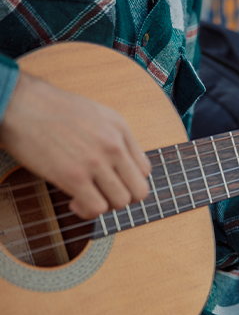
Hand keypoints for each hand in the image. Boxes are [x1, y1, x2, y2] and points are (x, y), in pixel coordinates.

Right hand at [0, 72, 150, 218]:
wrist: (17, 103)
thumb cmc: (49, 108)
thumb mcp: (95, 114)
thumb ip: (113, 137)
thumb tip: (121, 166)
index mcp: (121, 129)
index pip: (145, 170)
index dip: (129, 181)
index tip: (111, 181)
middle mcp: (113, 145)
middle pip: (139, 191)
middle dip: (122, 198)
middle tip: (101, 194)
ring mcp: (95, 161)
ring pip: (121, 202)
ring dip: (104, 206)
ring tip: (85, 197)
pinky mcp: (73, 176)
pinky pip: (97, 208)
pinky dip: (87, 211)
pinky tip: (74, 202)